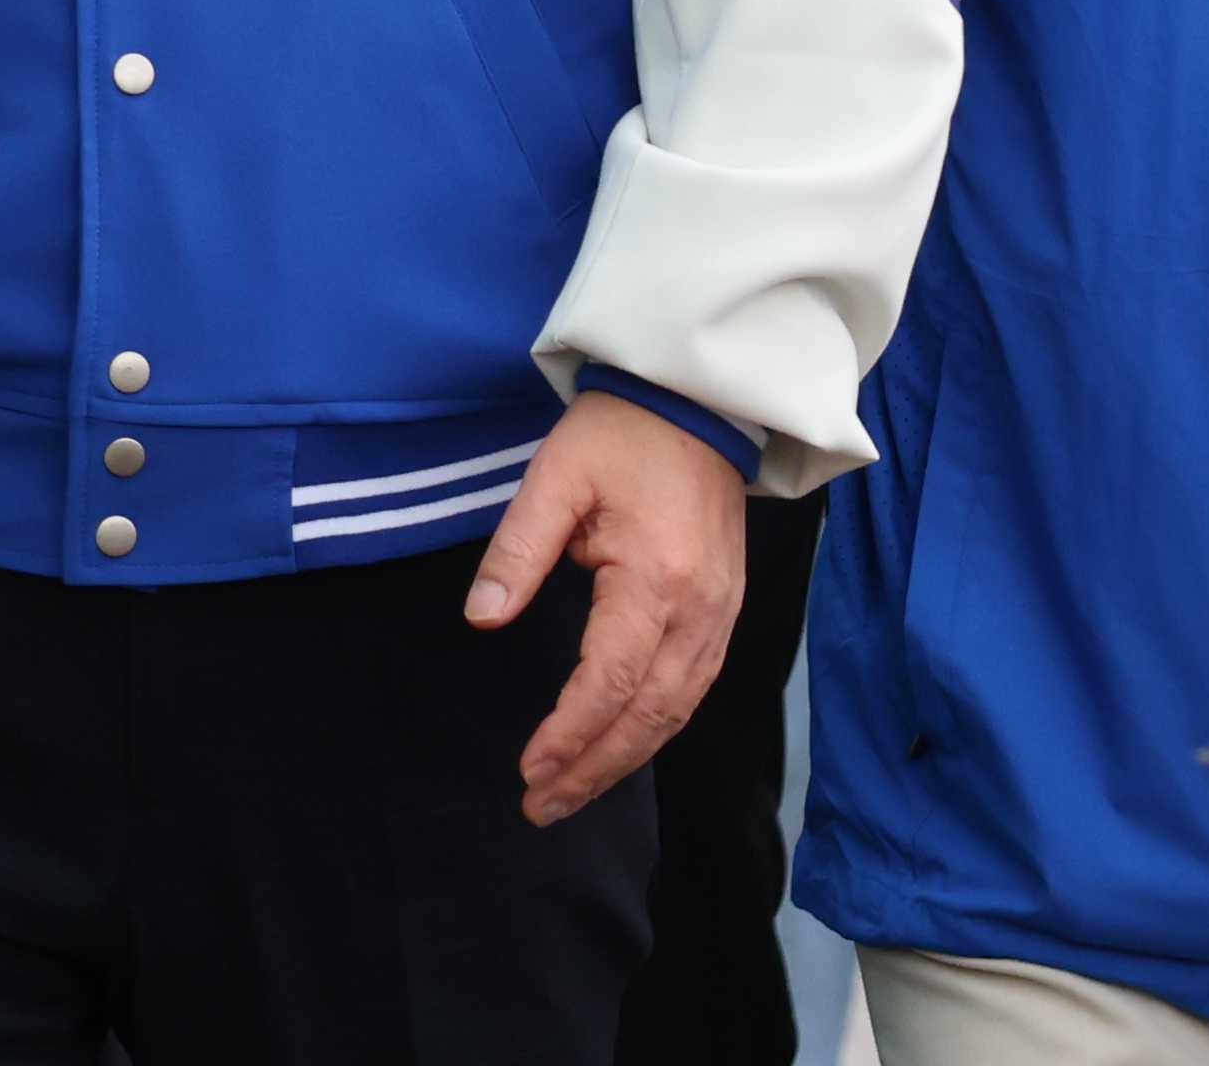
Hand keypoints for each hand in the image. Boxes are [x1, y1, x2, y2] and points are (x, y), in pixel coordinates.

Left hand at [467, 390, 745, 823]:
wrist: (697, 403)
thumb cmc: (619, 436)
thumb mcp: (554, 479)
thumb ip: (517, 551)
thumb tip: (482, 617)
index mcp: (656, 579)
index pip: (611, 681)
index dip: (570, 734)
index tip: (529, 770)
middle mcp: (700, 611)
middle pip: (650, 714)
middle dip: (594, 768)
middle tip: (541, 807)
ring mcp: (721, 615)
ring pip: (677, 712)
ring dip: (625, 760)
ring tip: (572, 794)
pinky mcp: (726, 612)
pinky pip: (694, 689)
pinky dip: (656, 728)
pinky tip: (621, 747)